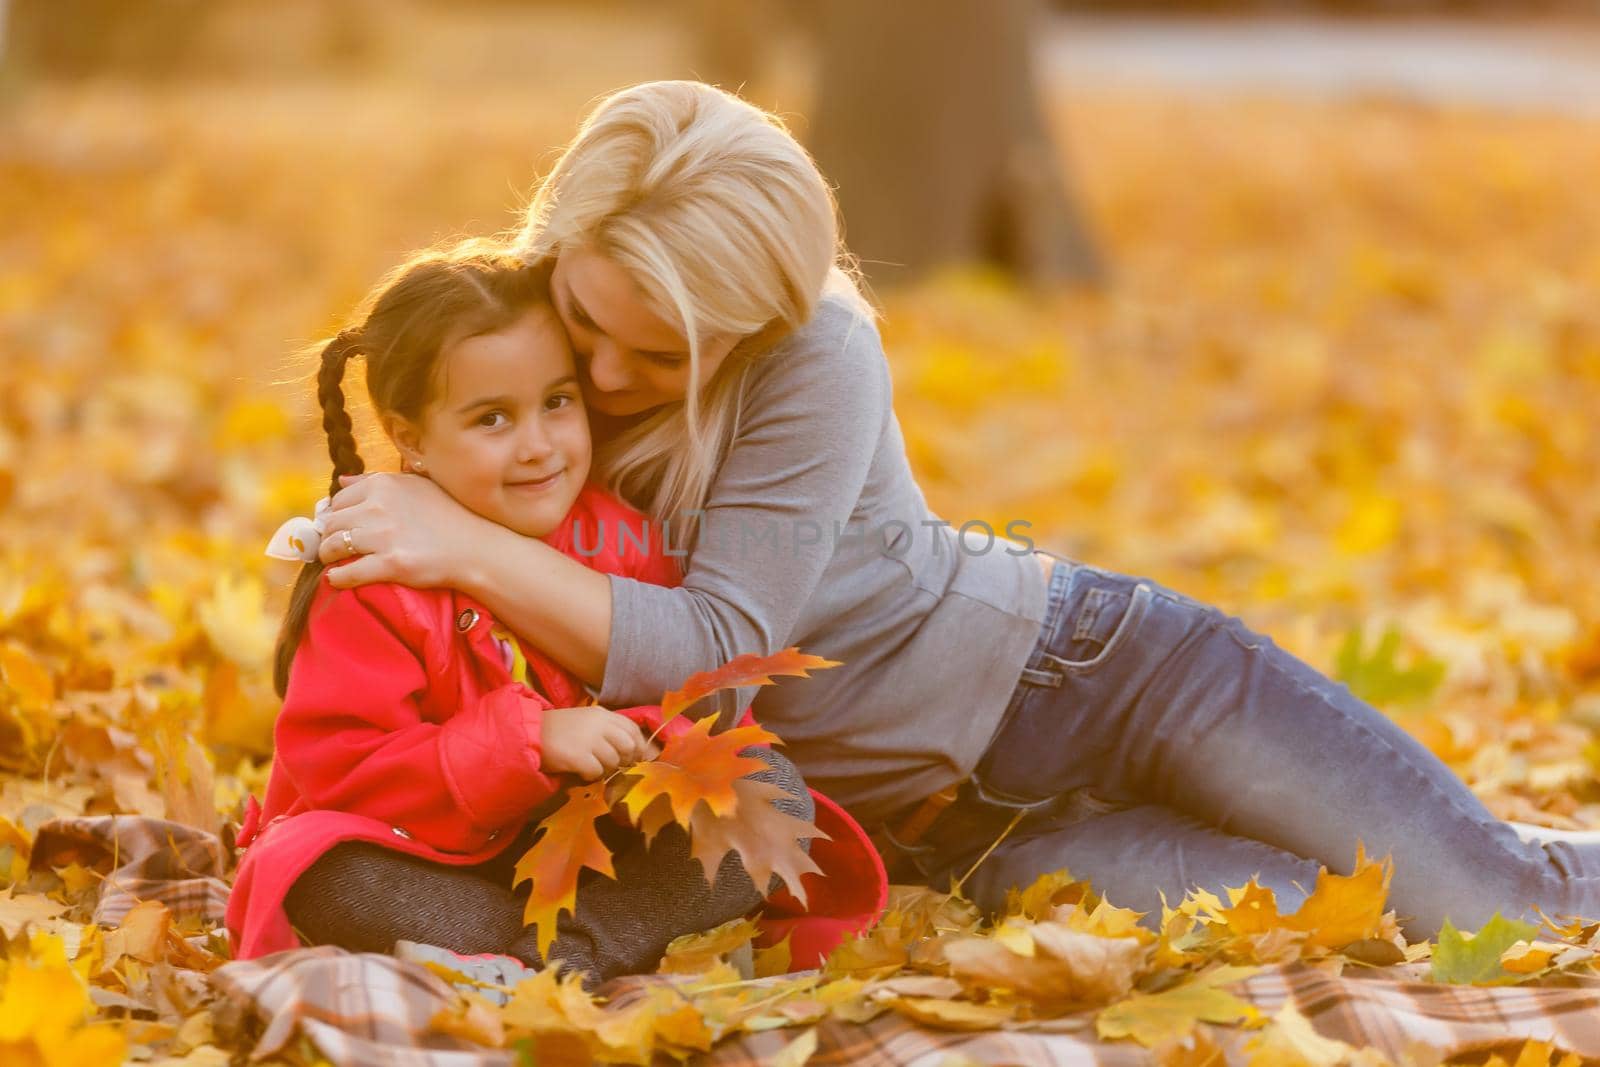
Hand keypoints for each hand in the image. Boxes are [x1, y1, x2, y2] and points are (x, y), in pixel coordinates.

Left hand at [316, 472, 497, 589]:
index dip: (337, 515)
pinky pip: (348, 573)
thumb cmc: (448, 515)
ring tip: (335, 562)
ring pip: (333, 546)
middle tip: (334, 547)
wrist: (475, 547)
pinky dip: (338, 578)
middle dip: (328, 536)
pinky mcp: (391, 564)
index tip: (341, 527)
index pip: (339, 500)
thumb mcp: (414, 486)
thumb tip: (341, 482)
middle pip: (332, 523)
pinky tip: (338, 579)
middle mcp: (379, 507)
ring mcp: (383, 536)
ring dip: (329, 556)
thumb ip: (376, 481)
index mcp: (383, 485)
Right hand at [540, 706, 657, 779]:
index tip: (635, 757)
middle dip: (624, 760)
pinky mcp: (578, 755)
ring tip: (590, 767)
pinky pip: (596, 772)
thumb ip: (607, 730)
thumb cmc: (558, 730)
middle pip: (629, 746)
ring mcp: (589, 739)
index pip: (633, 728)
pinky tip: (579, 770)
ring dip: (605, 769)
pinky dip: (590, 775)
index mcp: (602, 713)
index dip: (639, 745)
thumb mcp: (586, 721)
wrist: (529, 733)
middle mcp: (599, 724)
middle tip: (613, 766)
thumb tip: (632, 750)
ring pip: (613, 761)